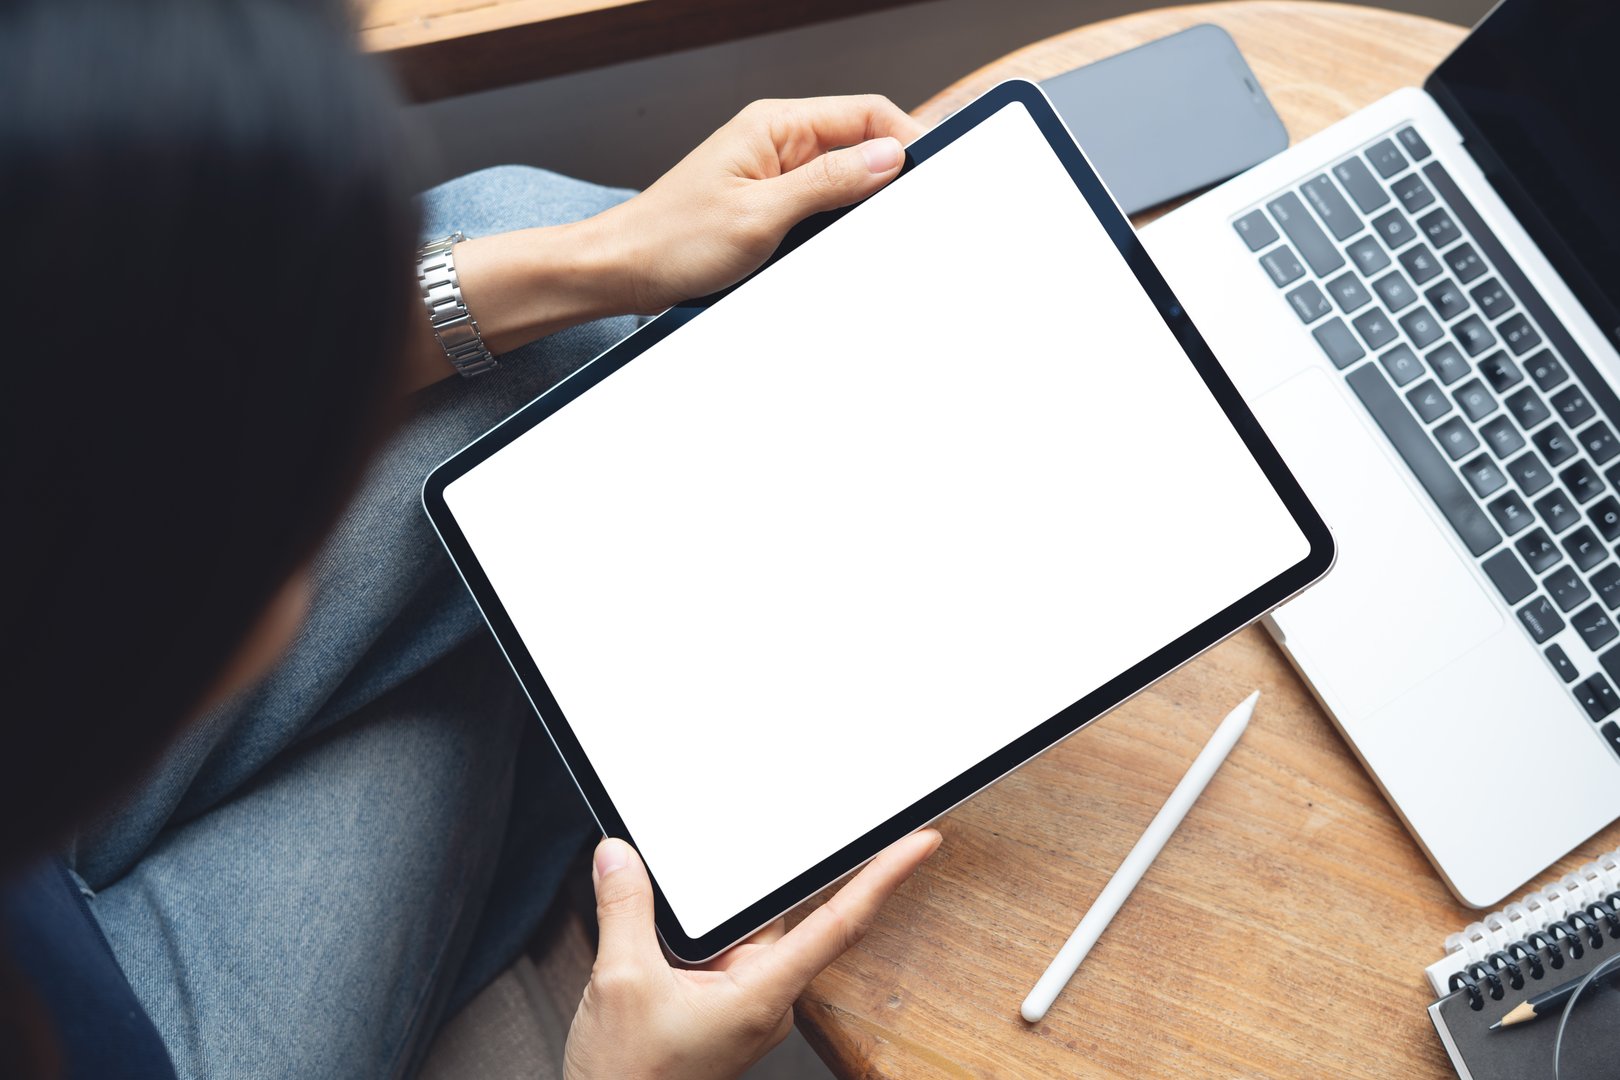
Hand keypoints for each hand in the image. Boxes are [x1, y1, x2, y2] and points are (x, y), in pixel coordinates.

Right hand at [563, 829, 941, 1079]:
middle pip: (781, 917)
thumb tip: (621, 857)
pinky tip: (665, 938)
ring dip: (715, 916)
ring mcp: (745, 1006)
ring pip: (746, 933)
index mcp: (763, 993)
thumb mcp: (621, 982)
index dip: (885, 876)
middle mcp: (765, 998)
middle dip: (755, 884)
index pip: (841, 921)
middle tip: (753, 839)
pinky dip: (701, 937)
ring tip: (667, 932)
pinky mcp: (721, 1009)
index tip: (921, 843)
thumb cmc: (631, 1079)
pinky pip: (725, 954)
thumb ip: (627, 909)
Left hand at [592, 94, 925, 313]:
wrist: (622, 272)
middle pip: (860, 145)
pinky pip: (819, 206)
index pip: (866, 112)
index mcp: (775, 125)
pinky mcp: (768, 205)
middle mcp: (776, 141)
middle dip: (889, 177)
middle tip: (909, 215)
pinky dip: (836, 224)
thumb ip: (829, 182)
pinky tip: (836, 246)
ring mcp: (773, 174)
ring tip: (872, 235)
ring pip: (843, 180)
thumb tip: (889, 157)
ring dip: (861, 205)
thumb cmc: (671, 240)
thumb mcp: (761, 214)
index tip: (933, 176)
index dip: (907, 139)